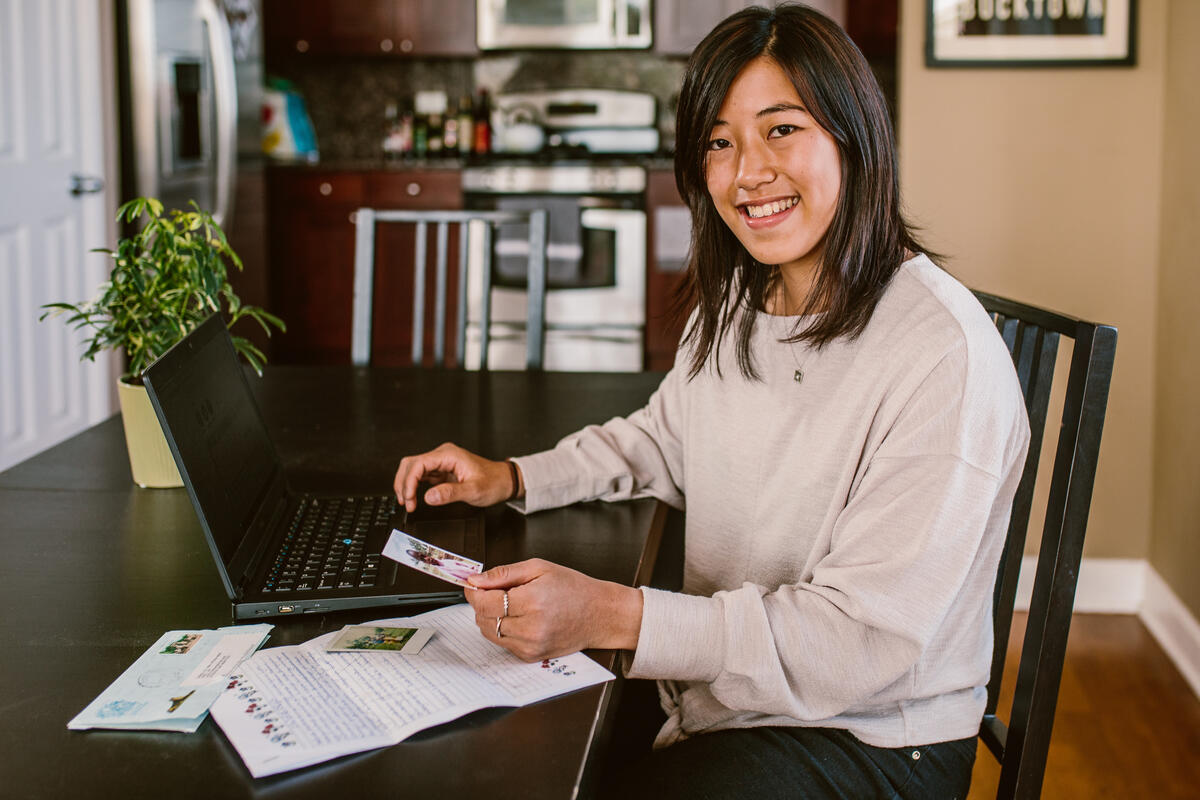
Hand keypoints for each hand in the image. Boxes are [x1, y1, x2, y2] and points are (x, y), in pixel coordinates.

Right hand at [393, 442, 516, 511]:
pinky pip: (421, 476)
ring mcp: (441, 462)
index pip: (419, 464)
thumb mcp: (474, 491)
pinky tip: (414, 498)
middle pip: (411, 464)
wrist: (504, 481)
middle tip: (406, 502)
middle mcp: (442, 455)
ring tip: (408, 502)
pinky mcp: (441, 471)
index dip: (409, 482)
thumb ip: (450, 493)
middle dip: (403, 483)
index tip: (409, 498)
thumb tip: (429, 497)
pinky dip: (414, 486)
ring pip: (413, 469)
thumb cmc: (493, 482)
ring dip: (406, 485)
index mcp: (449, 455)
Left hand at [464, 559, 642, 661]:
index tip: (473, 584)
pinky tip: (519, 618)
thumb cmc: (573, 588)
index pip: (485, 601)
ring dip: (490, 617)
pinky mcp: (530, 657)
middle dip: (482, 603)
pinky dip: (502, 630)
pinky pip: (502, 643)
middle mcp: (530, 628)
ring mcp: (530, 646)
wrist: (599, 614)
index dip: (474, 591)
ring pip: (489, 633)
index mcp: (532, 601)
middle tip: (494, 591)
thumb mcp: (539, 568)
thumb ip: (504, 574)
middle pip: (483, 618)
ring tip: (509, 604)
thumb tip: (475, 580)